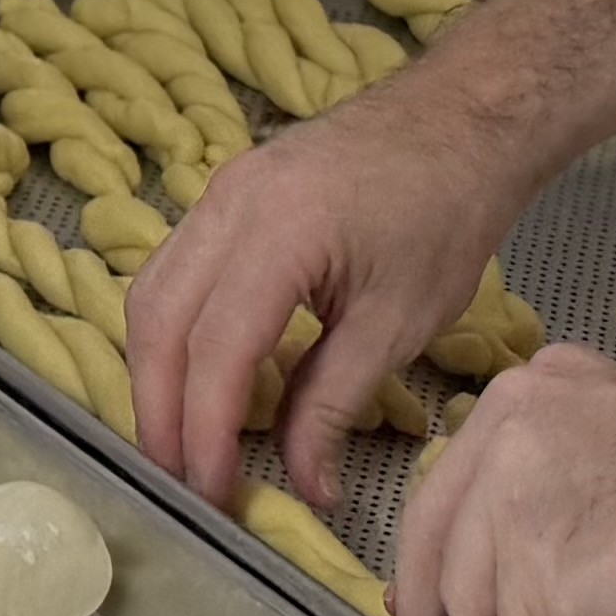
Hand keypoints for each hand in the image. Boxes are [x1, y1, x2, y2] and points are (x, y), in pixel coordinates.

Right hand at [129, 77, 534, 506]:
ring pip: (153, 292)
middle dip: (159, 410)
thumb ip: (335, 404)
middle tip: (182, 482)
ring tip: (184, 441)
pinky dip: (175, 332)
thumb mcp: (399, 323)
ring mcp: (220, 191)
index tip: (212, 495)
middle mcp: (228, 205)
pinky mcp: (227, 194)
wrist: (462, 120)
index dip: (204, 431)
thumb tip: (305, 485)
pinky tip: (201, 376)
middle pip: (157, 320)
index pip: (215, 350)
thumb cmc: (447, 216)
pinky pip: (175, 269)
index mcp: (277, 233)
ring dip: (156, 372)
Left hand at [390, 347, 615, 615]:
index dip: (440, 549)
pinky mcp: (538, 567)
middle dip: (436, 614)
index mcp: (543, 387)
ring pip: (478, 607)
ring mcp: (517, 491)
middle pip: (439, 535)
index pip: (458, 476)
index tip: (434, 599)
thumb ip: (583, 531)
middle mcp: (515, 422)